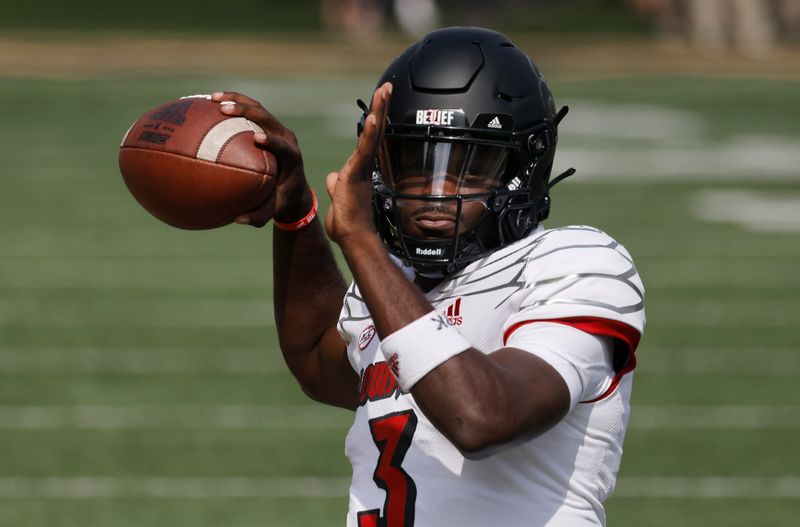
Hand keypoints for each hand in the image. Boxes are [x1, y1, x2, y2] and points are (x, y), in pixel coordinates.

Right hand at [210, 91, 310, 226]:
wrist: (293, 187)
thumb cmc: (281, 200)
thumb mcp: (273, 211)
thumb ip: (259, 216)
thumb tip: (238, 219)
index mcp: (291, 158)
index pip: (284, 146)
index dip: (272, 140)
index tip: (256, 137)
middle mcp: (286, 138)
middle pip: (268, 118)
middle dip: (247, 110)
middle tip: (223, 109)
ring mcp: (277, 128)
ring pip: (258, 108)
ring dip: (236, 100)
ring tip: (212, 98)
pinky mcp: (267, 125)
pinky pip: (249, 110)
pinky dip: (232, 103)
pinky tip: (208, 102)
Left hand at [325, 82, 391, 245]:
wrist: (353, 237)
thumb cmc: (347, 223)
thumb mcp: (336, 196)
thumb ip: (334, 184)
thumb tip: (330, 177)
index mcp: (359, 168)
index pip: (367, 138)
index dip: (374, 118)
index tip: (379, 101)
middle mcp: (364, 165)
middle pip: (375, 130)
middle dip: (381, 106)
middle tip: (387, 85)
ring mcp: (363, 169)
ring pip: (373, 134)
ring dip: (379, 111)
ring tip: (384, 90)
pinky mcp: (357, 174)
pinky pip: (365, 150)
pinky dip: (369, 134)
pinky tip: (373, 117)